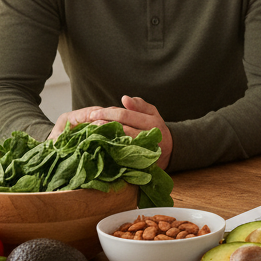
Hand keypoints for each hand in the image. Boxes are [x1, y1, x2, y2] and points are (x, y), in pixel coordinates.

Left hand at [51, 96, 172, 167]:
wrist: (170, 149)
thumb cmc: (155, 127)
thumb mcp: (151, 112)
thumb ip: (139, 104)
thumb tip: (124, 98)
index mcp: (151, 121)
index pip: (125, 115)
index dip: (108, 113)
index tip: (94, 113)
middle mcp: (149, 135)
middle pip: (122, 129)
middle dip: (104, 125)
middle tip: (89, 123)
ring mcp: (145, 150)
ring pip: (122, 143)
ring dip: (105, 138)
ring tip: (92, 134)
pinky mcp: (141, 162)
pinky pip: (123, 155)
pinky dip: (111, 150)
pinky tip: (101, 146)